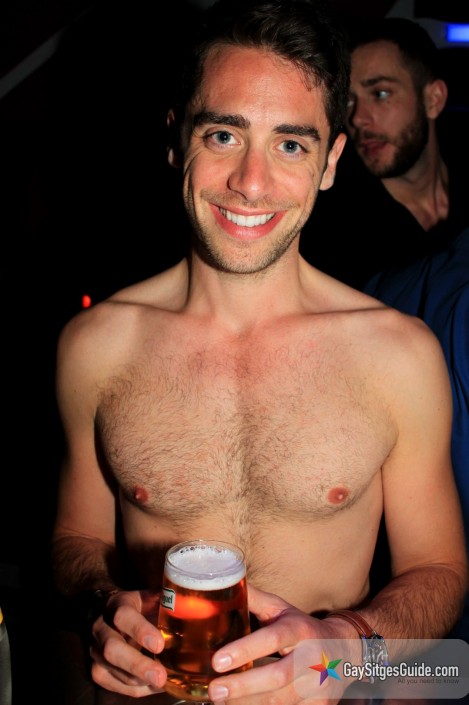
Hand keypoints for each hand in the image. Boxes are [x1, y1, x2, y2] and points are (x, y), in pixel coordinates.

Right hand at [90, 589, 167, 696]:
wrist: (116, 612)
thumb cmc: (144, 606)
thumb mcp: (156, 597)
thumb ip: (173, 600)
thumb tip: (200, 606)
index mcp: (118, 604)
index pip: (123, 616)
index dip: (139, 631)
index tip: (160, 645)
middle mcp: (101, 627)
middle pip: (112, 649)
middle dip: (138, 665)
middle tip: (161, 677)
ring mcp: (96, 650)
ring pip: (112, 670)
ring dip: (139, 681)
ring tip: (163, 684)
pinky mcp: (97, 669)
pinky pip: (115, 685)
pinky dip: (135, 690)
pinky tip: (153, 687)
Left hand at [208, 584, 354, 704]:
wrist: (345, 649)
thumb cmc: (303, 627)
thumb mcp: (281, 608)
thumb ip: (253, 599)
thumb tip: (225, 583)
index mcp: (300, 629)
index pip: (273, 638)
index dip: (245, 650)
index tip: (217, 660)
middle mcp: (312, 657)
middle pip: (277, 676)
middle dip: (243, 686)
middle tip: (214, 690)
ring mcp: (319, 685)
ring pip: (281, 700)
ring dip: (247, 703)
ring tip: (221, 701)